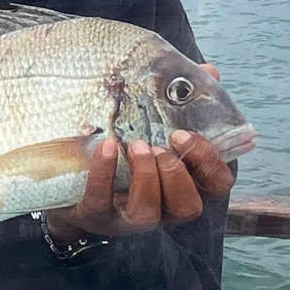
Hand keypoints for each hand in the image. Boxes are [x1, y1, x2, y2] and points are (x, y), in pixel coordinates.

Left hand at [45, 62, 233, 242]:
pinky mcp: (96, 217)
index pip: (218, 184)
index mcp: (186, 185)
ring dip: (146, 177)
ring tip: (136, 145)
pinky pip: (102, 202)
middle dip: (176, 173)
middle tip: (160, 144)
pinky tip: (107, 145)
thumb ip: (183, 102)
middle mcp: (164, 209)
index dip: (210, 162)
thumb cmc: (125, 151)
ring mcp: (129, 218)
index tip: (184, 133)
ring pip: (149, 213)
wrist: (70, 183)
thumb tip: (211, 71)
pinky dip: (105, 173)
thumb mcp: (154, 126)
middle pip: (189, 207)